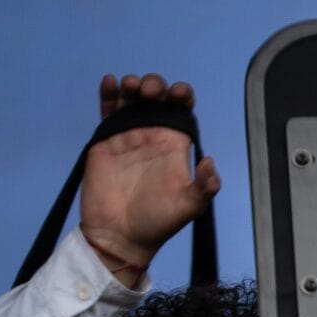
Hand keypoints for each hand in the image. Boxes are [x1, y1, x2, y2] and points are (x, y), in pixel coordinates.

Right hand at [78, 75, 222, 283]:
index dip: (181, 95)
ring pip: (130, 100)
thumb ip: (205, 187)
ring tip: (130, 87)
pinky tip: (109, 81)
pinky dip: (107, 94)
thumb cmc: (159, 222)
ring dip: (131, 86)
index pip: (182, 110)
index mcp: (175, 145)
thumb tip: (210, 162)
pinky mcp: (105, 141)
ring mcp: (129, 136)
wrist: (121, 235)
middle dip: (155, 85)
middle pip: (156, 99)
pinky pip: (107, 112)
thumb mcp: (190, 206)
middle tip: (150, 92)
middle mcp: (153, 136)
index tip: (178, 93)